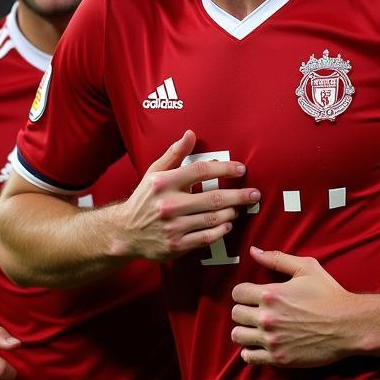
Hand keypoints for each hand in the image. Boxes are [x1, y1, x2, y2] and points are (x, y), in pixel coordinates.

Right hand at [115, 130, 259, 261]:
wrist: (125, 232)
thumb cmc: (145, 199)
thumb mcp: (154, 172)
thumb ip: (175, 154)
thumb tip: (191, 134)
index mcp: (163, 182)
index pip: (200, 171)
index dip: (224, 169)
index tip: (241, 169)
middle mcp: (168, 204)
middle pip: (213, 198)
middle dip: (239, 195)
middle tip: (255, 194)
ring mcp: (173, 227)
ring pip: (213, 218)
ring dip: (231, 212)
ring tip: (239, 208)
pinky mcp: (176, 246)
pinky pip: (206, 238)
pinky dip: (221, 230)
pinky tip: (227, 224)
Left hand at [230, 247, 353, 366]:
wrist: (348, 325)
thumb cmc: (329, 294)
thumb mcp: (306, 268)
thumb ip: (277, 259)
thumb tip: (254, 251)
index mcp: (270, 294)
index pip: (237, 293)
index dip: (244, 293)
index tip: (252, 296)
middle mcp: (266, 317)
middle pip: (235, 314)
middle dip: (244, 311)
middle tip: (256, 312)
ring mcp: (271, 339)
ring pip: (237, 336)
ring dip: (244, 331)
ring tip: (255, 329)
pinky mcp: (278, 358)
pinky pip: (249, 357)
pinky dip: (250, 352)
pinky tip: (259, 345)